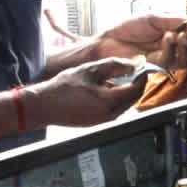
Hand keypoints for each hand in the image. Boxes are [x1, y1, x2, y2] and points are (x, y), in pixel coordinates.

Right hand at [30, 57, 145, 125]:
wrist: (45, 106)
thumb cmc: (64, 87)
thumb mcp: (90, 70)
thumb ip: (114, 66)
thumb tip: (133, 64)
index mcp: (110, 102)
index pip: (137, 89)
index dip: (142, 77)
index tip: (141, 67)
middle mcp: (111, 115)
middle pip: (134, 99)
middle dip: (136, 84)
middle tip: (133, 70)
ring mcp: (105, 121)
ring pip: (125, 105)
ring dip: (126, 91)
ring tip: (119, 76)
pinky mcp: (99, 122)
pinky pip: (116, 109)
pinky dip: (117, 98)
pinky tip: (107, 87)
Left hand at [100, 14, 186, 69]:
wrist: (109, 40)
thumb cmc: (128, 28)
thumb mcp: (154, 18)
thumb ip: (174, 20)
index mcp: (172, 35)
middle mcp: (170, 49)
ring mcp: (163, 59)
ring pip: (185, 61)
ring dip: (186, 48)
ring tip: (180, 36)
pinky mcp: (155, 67)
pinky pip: (170, 62)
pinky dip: (171, 49)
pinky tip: (167, 38)